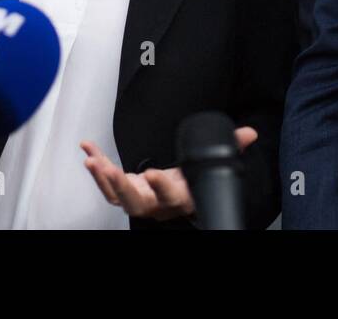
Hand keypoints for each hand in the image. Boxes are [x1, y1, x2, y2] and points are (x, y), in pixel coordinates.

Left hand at [80, 127, 257, 220]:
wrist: (177, 195)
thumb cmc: (192, 182)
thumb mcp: (210, 165)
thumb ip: (230, 148)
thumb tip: (249, 134)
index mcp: (180, 197)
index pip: (172, 196)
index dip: (162, 187)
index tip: (153, 173)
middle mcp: (157, 203)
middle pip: (137, 203)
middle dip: (121, 188)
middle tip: (111, 171)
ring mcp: (138, 199)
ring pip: (116, 198)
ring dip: (102, 179)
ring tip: (91, 161)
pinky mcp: (124, 191)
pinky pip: (106, 183)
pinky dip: (96, 165)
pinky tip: (87, 149)